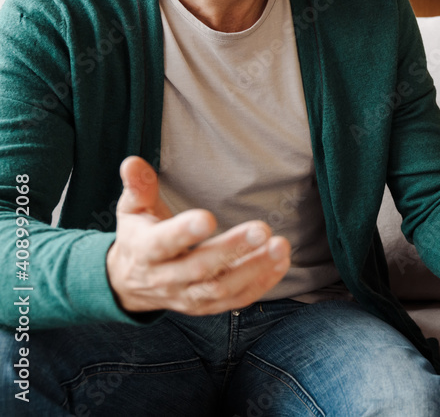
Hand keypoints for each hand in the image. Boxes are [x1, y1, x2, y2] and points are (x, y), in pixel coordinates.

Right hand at [106, 156, 290, 314]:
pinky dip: (261, 284)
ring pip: (221, 288)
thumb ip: (138, 187)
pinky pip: (236, 301)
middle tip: (262, 229)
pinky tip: (281, 263)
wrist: (130, 283)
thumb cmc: (139, 236)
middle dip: (232, 249)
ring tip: (280, 246)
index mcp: (144, 251)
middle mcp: (165, 279)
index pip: (162, 244)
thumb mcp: (132, 210)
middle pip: (199, 268)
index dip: (183, 233)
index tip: (208, 218)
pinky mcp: (205, 307)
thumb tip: (133, 161)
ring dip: (254, 269)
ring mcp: (186, 296)